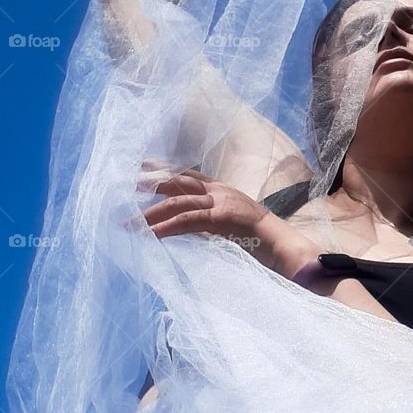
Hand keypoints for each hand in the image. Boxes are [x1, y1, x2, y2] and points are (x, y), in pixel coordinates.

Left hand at [139, 163, 320, 278]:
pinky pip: (187, 220)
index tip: (143, 168)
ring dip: (150, 214)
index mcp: (223, 191)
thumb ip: (212, 222)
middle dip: (152, 181)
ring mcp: (220, 203)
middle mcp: (220, 191)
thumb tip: (193, 228)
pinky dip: (165, 227)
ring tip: (129, 222)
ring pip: (177, 202)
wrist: (284, 245)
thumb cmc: (261, 240)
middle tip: (127, 183)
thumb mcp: (232, 225)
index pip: (189, 175)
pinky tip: (149, 234)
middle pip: (179, 181)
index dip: (165, 171)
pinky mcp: (220, 219)